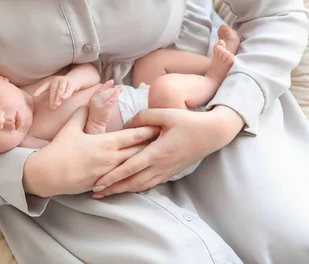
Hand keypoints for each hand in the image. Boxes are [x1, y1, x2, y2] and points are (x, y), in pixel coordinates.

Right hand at [23, 106, 158, 196]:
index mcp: (106, 143)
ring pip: (133, 166)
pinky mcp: (104, 184)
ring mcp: (109, 173)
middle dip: (152, 145)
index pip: (134, 136)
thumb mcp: (70, 127)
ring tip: (156, 154)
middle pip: (139, 152)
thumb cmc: (59, 150)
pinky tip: (140, 172)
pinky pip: (123, 178)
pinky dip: (133, 173)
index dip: (148, 130)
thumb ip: (82, 113)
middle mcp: (111, 159)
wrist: (48, 175)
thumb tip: (88, 102)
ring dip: (145, 160)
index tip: (159, 125)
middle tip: (165, 139)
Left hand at [34, 76, 79, 108]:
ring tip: (56, 105)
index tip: (34, 95)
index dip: (39, 90)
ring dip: (58, 98)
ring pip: (60, 90)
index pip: (44, 86)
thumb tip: (45, 103)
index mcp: (51, 82)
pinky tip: (63, 98)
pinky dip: (65, 94)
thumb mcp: (56, 88)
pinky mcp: (71, 84)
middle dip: (52, 99)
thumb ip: (51, 94)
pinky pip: (68, 90)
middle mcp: (57, 80)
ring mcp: (64, 81)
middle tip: (52, 107)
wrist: (76, 79)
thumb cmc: (64, 86)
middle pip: (53, 90)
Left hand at [92, 106, 242, 197]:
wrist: (213, 133)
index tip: (98, 183)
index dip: (113, 176)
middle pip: (132, 182)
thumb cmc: (189, 122)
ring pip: (141, 185)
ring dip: (123, 190)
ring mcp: (167, 171)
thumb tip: (126, 126)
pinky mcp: (171, 172)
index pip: (130, 167)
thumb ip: (143, 117)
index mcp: (157, 152)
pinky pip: (150, 183)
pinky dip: (136, 187)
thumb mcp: (165, 113)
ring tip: (108, 192)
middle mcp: (161, 165)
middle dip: (113, 189)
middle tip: (95, 193)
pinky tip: (128, 187)